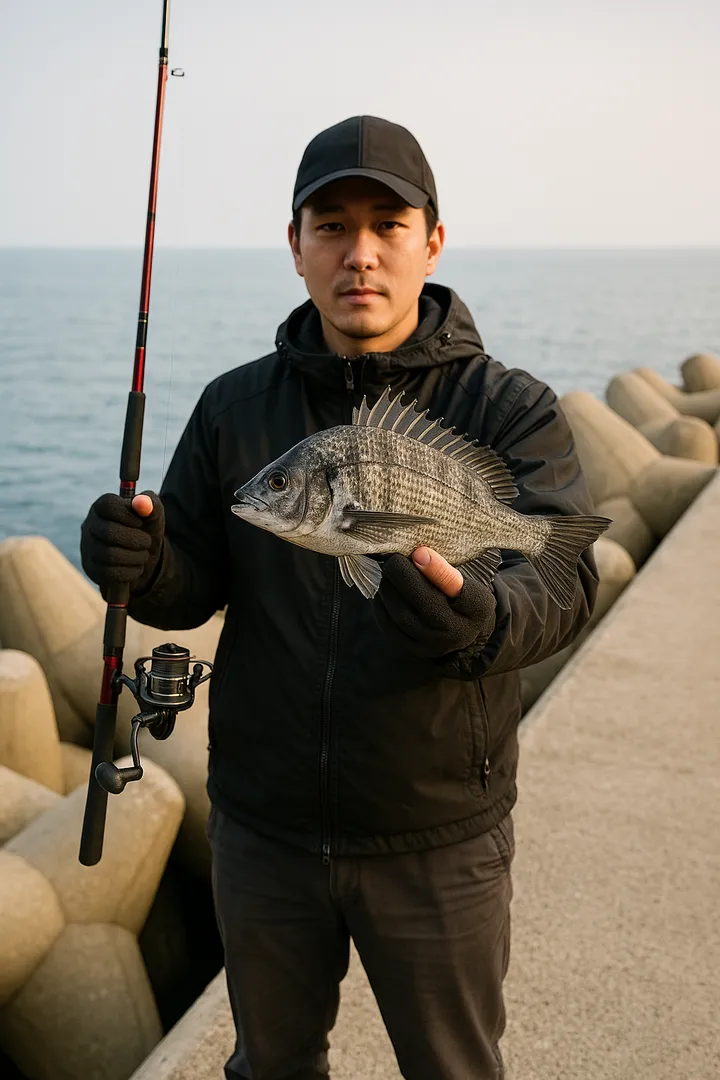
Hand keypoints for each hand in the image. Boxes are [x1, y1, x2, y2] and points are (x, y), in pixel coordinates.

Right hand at [80, 490, 164, 594]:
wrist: (145, 558)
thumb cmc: (146, 530)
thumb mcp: (153, 516)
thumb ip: (152, 505)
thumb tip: (143, 503)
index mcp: (102, 506)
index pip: (109, 505)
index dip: (129, 515)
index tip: (141, 523)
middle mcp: (89, 525)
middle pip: (109, 532)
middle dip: (136, 539)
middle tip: (147, 542)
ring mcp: (87, 548)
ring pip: (109, 555)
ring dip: (135, 557)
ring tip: (144, 555)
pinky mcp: (91, 568)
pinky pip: (109, 573)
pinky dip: (130, 572)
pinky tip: (136, 567)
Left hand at [372, 547, 496, 658]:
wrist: (457, 631)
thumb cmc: (459, 595)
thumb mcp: (465, 579)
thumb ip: (446, 567)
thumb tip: (417, 552)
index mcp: (477, 607)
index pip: (458, 588)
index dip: (438, 570)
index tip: (420, 552)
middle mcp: (457, 631)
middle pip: (423, 600)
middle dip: (403, 574)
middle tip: (394, 559)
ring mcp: (433, 644)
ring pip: (402, 613)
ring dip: (389, 588)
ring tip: (389, 573)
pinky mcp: (412, 648)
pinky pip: (389, 625)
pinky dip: (382, 604)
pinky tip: (385, 591)